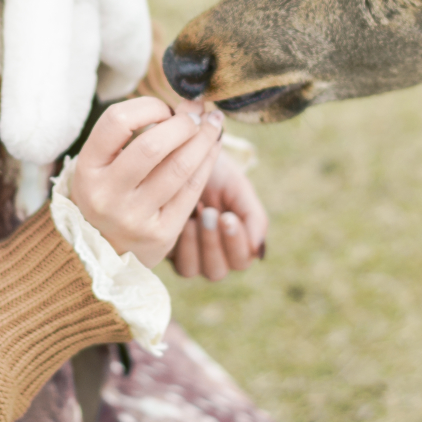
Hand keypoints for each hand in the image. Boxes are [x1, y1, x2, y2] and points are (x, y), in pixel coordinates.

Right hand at [69, 96, 224, 267]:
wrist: (100, 252)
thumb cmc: (107, 192)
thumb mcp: (101, 163)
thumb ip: (133, 133)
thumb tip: (187, 105)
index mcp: (87, 168)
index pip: (116, 121)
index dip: (148, 106)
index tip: (164, 108)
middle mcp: (107, 194)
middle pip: (153, 145)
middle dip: (184, 122)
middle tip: (197, 114)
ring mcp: (134, 217)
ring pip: (179, 167)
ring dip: (204, 138)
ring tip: (213, 123)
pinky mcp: (161, 234)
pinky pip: (191, 190)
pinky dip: (208, 162)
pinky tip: (213, 147)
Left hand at [168, 149, 268, 280]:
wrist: (182, 150)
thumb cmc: (215, 172)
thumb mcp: (239, 189)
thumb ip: (254, 218)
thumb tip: (259, 251)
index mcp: (234, 242)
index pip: (241, 260)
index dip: (236, 243)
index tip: (228, 217)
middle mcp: (211, 254)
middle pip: (216, 271)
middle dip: (213, 242)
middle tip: (209, 213)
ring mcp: (185, 254)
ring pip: (192, 270)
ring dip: (193, 242)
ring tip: (194, 213)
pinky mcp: (162, 249)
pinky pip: (168, 258)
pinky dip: (176, 239)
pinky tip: (177, 216)